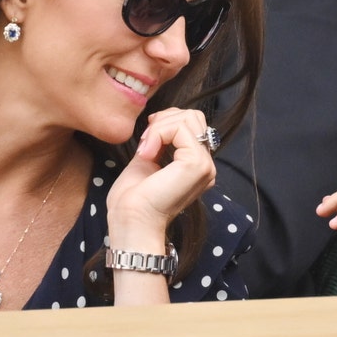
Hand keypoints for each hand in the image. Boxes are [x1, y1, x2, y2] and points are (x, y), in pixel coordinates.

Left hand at [106, 108, 216, 246]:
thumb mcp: (147, 160)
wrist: (131, 220)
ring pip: (188, 118)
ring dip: (160, 127)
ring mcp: (204, 164)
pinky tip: (147, 154)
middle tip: (145, 141)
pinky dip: (158, 134)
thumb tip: (159, 121)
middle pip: (194, 116)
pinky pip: (180, 128)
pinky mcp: (197, 163)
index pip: (192, 123)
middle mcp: (205, 165)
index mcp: (196, 165)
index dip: (166, 122)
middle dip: (165, 120)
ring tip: (146, 148)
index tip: (145, 139)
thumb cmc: (133, 199)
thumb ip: (158, 141)